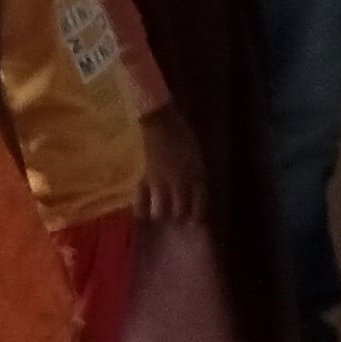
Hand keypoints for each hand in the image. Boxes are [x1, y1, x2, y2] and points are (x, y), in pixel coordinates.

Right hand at [137, 105, 205, 223]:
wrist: (159, 120)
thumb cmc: (180, 134)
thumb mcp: (195, 156)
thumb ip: (196, 175)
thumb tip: (194, 192)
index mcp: (196, 177)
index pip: (199, 206)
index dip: (196, 217)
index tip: (193, 221)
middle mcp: (181, 184)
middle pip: (180, 213)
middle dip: (178, 217)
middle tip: (174, 216)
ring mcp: (162, 182)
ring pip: (162, 212)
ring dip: (160, 214)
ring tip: (157, 212)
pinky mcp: (144, 178)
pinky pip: (141, 202)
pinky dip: (141, 209)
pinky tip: (141, 210)